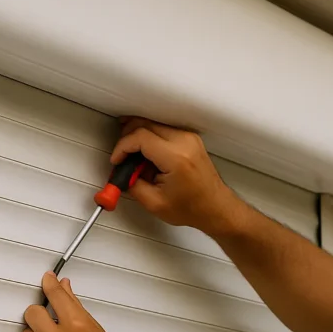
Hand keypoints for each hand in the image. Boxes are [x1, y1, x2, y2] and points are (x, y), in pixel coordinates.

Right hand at [111, 117, 241, 235]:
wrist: (215, 207)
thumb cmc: (194, 207)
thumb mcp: (154, 203)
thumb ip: (132, 184)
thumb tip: (122, 173)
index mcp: (176, 158)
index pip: (140, 137)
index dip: (122, 147)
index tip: (117, 160)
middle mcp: (184, 143)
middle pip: (145, 124)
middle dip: (127, 138)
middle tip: (121, 156)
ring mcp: (189, 138)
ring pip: (153, 124)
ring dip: (138, 136)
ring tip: (132, 157)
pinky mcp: (189, 138)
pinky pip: (163, 129)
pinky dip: (150, 137)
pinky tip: (145, 153)